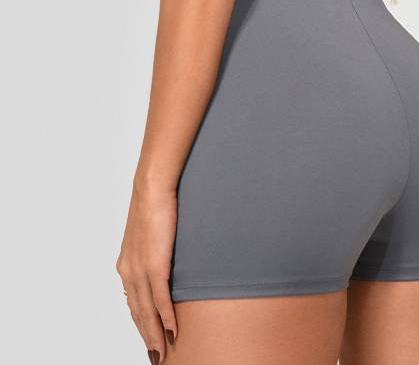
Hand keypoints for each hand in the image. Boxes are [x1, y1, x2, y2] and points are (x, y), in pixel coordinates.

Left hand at [116, 185, 177, 362]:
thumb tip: (162, 261)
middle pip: (138, 312)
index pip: (133, 302)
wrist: (152, 189)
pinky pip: (160, 298)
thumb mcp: (149, 234)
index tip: (148, 338)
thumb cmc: (153, 205)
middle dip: (147, 336)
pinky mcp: (155, 265)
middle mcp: (129, 271)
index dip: (140, 323)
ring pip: (147, 311)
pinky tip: (172, 329)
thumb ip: (151, 251)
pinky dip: (167, 316)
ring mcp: (140, 270)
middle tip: (156, 355)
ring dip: (156, 333)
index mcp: (126, 265)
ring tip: (163, 350)